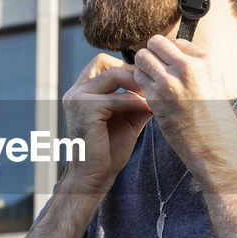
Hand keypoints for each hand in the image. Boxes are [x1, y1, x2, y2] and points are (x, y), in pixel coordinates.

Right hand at [61, 54, 151, 193]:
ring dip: (135, 82)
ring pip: (111, 74)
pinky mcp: (85, 110)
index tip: (148, 79)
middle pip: (103, 61)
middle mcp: (75, 91)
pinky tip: (147, 108)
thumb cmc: (109, 151)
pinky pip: (115, 98)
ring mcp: (77, 99)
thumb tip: (161, 85)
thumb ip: (138, 100)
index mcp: (82, 91)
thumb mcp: (127, 118)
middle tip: (149, 83)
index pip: (103, 63)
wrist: (93, 177)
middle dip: (129, 69)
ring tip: (152, 93)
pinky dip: (134, 101)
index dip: (127, 67)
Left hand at [131, 36, 236, 172]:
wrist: (215, 149)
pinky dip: (138, 83)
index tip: (168, 68)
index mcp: (207, 61)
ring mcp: (170, 81)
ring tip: (150, 81)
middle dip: (152, 54)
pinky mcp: (155, 97)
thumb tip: (175, 58)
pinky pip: (137, 78)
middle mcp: (188, 66)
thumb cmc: (218, 121)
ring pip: (142, 57)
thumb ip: (196, 68)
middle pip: (156, 43)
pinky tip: (146, 94)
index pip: (177, 43)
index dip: (169, 55)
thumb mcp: (215, 85)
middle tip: (153, 70)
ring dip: (143, 67)